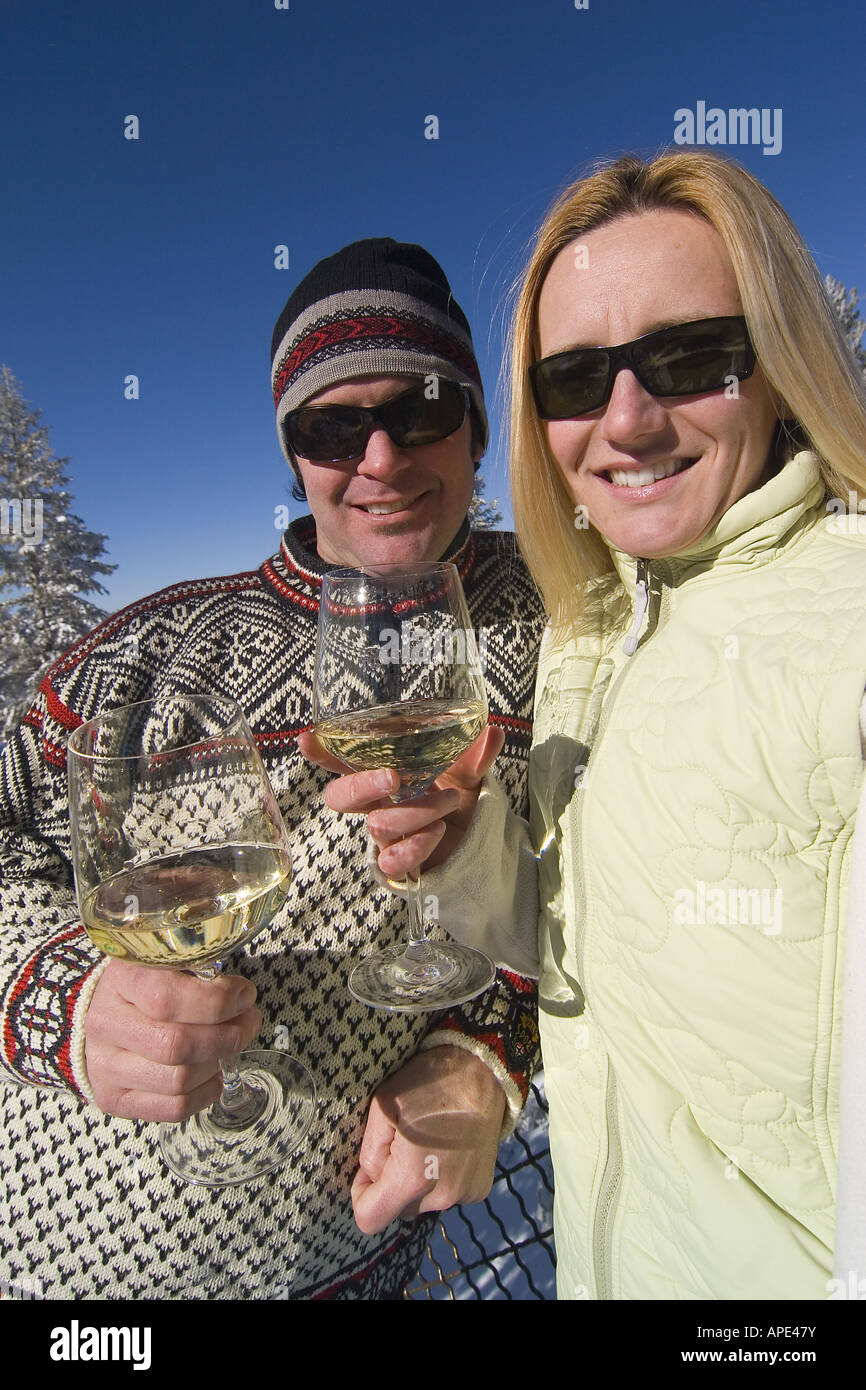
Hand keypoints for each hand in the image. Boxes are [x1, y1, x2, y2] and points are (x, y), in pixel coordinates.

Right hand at [84, 958, 261, 1120]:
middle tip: (248, 1022)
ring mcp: (106, 1068)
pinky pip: (172, 1108)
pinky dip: (205, 1093)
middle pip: (177, 1045)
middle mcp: (106, 1026)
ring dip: (218, 1064)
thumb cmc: (139, 988)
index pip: (168, 999)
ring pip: (179, 1080)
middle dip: (227, 1036)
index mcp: (120, 982)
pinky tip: (214, 1074)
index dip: (217, 1001)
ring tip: (230, 1046)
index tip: (244, 995)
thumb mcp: (162, 963)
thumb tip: (238, 996)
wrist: (93, 1017)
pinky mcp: (114, 1099)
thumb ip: (196, 973)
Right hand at [296, 724, 504, 881]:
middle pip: (339, 797)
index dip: (322, 751)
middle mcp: (376, 805)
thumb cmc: (455, 799)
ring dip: (415, 811)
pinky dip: (417, 844)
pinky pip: (393, 860)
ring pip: (377, 826)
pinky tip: (437, 832)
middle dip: (361, 785)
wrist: (475, 843)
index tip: (306, 737)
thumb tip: (492, 731)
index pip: (343, 762)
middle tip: (392, 777)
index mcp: (382, 775)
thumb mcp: (466, 773)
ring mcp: (385, 836)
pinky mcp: (398, 864)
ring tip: (448, 800)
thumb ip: (474, 754)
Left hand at [351, 1046, 505, 1234]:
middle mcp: (442, 1197)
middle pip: (397, 1210)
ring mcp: (465, 1195)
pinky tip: (449, 1147)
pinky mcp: (480, 1189)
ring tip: (428, 1141)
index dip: (361, 1194)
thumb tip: (371, 1177)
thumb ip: (369, 1151)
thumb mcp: (383, 1106)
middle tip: (402, 1142)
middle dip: (391, 1182)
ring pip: (422, 1201)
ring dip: (417, 1181)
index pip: (369, 1219)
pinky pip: (446, 1193)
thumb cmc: (430, 1083)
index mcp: (413, 1179)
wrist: (484, 1072)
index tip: (370, 1166)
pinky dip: (441, 1177)